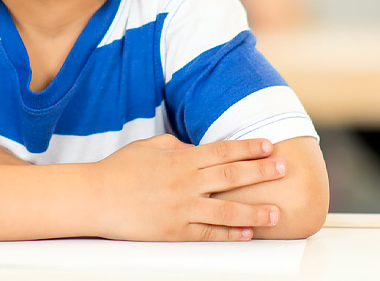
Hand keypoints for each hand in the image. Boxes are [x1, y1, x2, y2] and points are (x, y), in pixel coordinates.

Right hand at [91, 135, 285, 240]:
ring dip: (256, 210)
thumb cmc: (119, 169)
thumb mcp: (149, 147)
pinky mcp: (175, 231)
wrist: (95, 197)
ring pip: (228, 210)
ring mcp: (182, 208)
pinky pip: (209, 233)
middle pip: (232, 176)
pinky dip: (231, 234)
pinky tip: (248, 233)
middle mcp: (185, 182)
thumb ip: (176, 146)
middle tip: (284, 169)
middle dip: (262, 172)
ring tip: (277, 211)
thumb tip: (196, 148)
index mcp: (180, 158)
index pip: (223, 151)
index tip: (269, 146)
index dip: (248, 148)